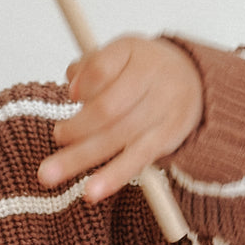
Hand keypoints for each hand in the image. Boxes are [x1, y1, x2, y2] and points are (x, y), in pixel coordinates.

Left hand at [37, 37, 202, 203]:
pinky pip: (136, 160)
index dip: (83, 85)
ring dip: (80, 157)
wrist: (195, 81)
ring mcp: (162, 110)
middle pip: (107, 108)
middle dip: (76, 127)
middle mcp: (153, 78)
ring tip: (49, 174)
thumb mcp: (116, 55)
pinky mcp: (166, 139)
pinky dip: (112, 177)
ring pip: (117, 137)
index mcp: (133, 51)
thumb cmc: (140, 70)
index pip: (102, 68)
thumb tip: (73, 87)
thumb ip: (89, 67)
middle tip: (58, 136)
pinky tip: (90, 193)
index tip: (71, 95)